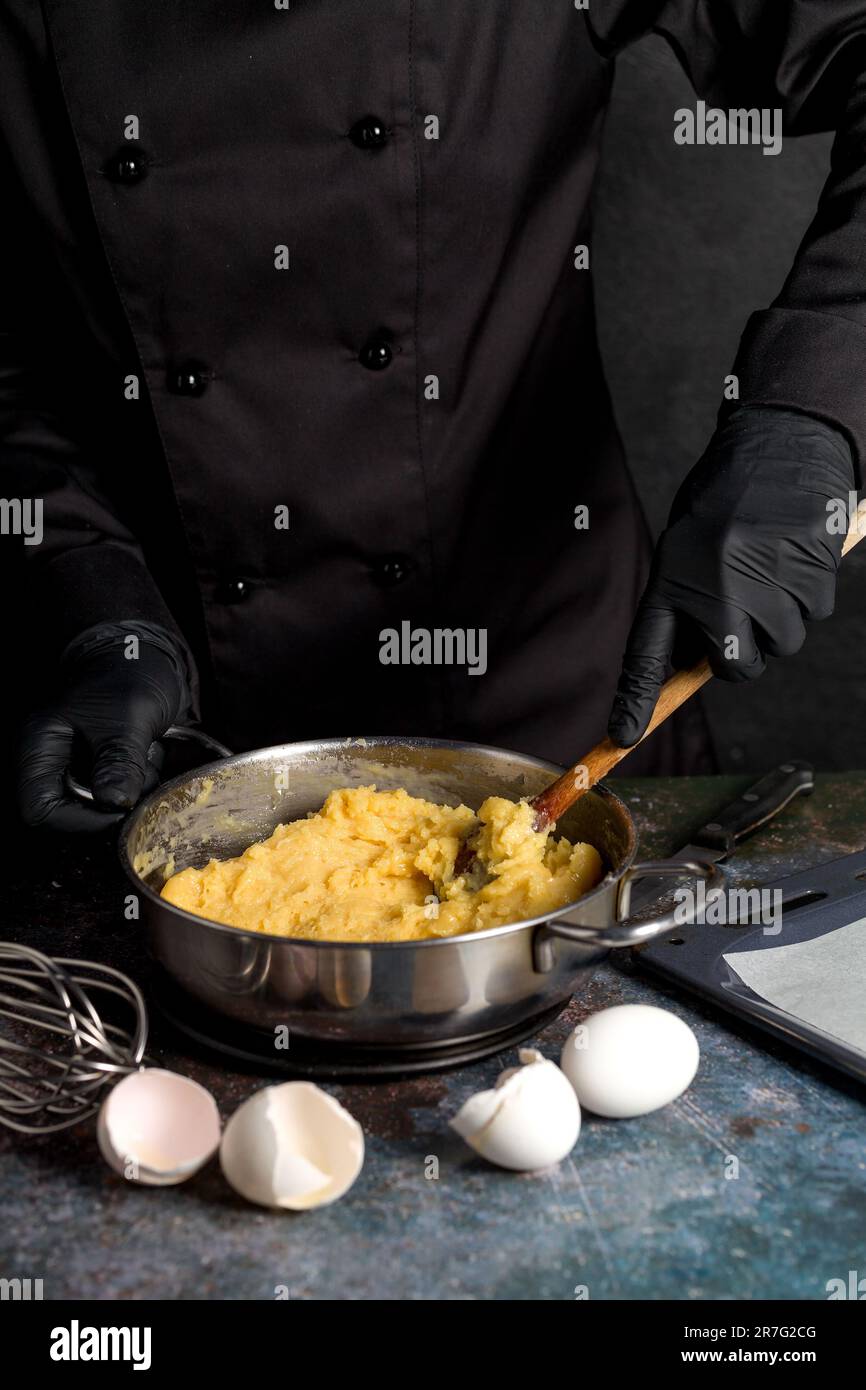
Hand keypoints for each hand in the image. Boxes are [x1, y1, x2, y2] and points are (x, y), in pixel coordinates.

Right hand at [18, 622, 192, 831]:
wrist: (148, 659)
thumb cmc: (128, 676)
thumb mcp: (127, 717)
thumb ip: (119, 760)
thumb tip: (113, 802)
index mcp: (40, 748)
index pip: (39, 809)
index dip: (77, 821)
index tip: (118, 812)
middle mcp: (53, 763)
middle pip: (70, 814)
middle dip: (112, 804)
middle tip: (141, 780)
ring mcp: (79, 767)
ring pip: (101, 806)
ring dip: (132, 792)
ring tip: (149, 757)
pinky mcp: (104, 769)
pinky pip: (120, 794)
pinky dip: (140, 783)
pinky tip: (151, 755)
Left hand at [608, 407, 856, 747]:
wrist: (776, 443)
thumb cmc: (725, 501)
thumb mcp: (686, 550)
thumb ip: (688, 608)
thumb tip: (695, 664)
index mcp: (675, 580)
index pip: (647, 655)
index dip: (635, 700)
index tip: (622, 738)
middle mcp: (717, 588)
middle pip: (739, 666)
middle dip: (746, 649)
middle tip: (744, 601)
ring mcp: (767, 583)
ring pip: (784, 642)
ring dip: (781, 617)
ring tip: (769, 564)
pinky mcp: (811, 573)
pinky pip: (814, 612)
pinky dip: (809, 592)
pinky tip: (794, 552)